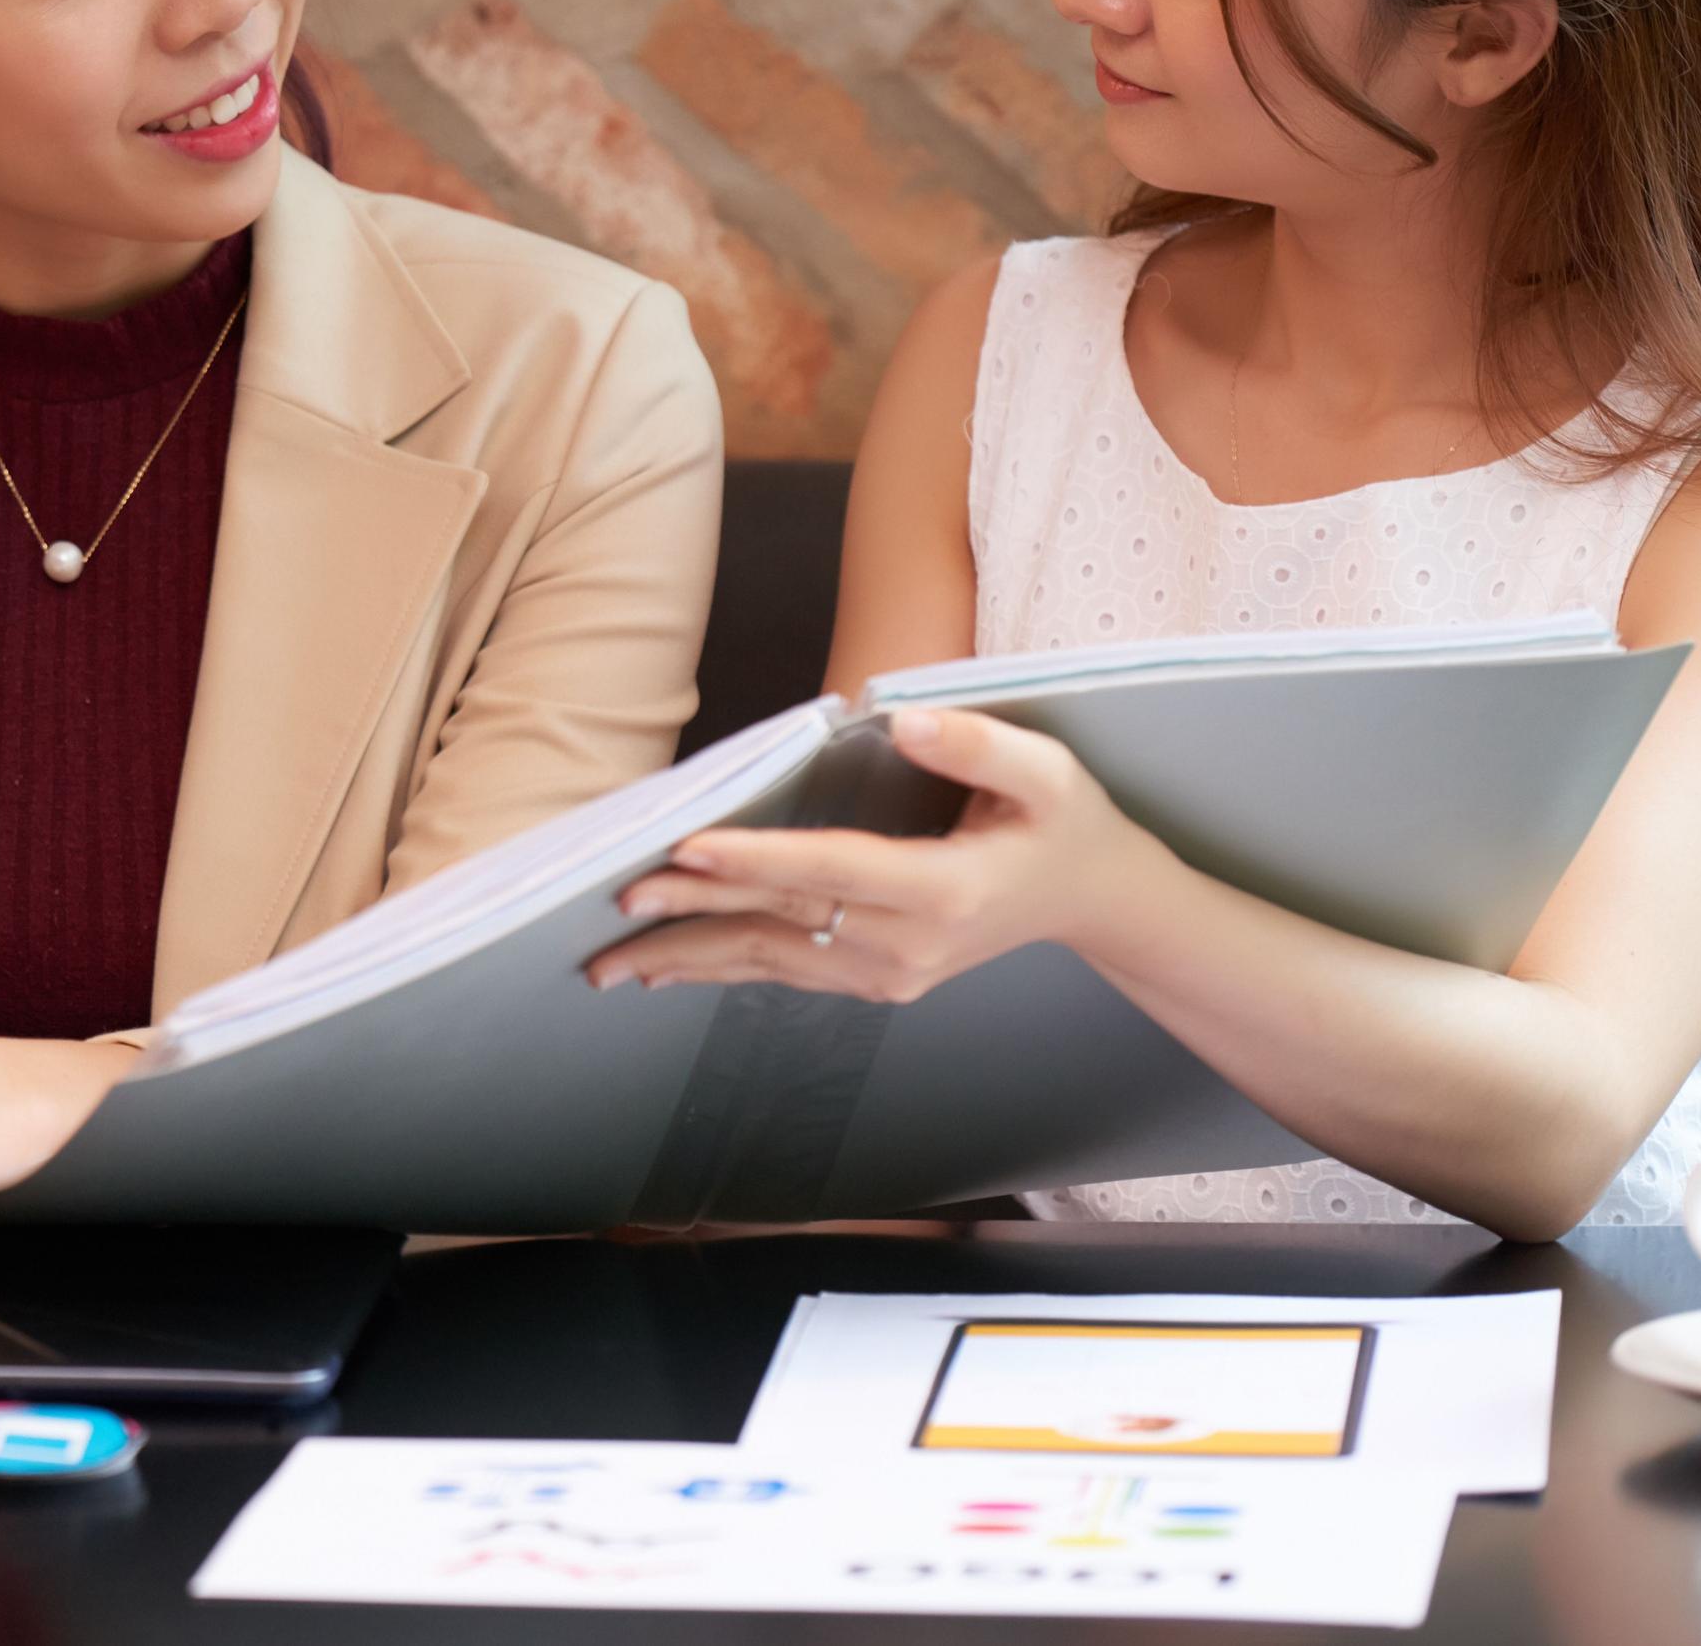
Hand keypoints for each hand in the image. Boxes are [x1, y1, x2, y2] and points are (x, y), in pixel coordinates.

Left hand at [582, 707, 1172, 1003]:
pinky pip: (785, 973)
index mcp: (945, 891)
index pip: (830, 870)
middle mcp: (909, 945)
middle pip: (782, 920)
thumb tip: (901, 717)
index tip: (687, 847)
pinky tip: (665, 970)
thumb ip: (978, 744)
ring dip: (687, 957)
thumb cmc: (1064, 823)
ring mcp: (890, 974)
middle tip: (617, 899)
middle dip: (693, 911)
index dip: (755, 859)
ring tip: (608, 961)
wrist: (1092, 899)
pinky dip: (721, 968)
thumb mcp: (1047, 772)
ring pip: (771, 960)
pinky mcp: (876, 981)